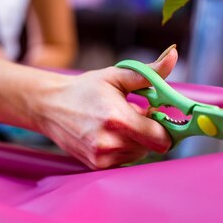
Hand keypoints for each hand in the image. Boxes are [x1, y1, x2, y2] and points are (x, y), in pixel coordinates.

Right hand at [34, 45, 177, 168]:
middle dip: (150, 132)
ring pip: (139, 154)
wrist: (50, 107)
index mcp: (117, 119)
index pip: (160, 138)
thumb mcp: (116, 76)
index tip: (157, 114)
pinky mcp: (96, 166)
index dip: (165, 126)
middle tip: (136, 115)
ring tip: (119, 124)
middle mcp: (109, 142)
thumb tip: (173, 56)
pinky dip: (124, 148)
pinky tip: (110, 134)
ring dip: (137, 141)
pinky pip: (125, 160)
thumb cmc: (84, 89)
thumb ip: (148, 72)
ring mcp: (102, 157)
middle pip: (152, 148)